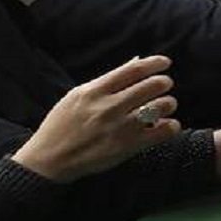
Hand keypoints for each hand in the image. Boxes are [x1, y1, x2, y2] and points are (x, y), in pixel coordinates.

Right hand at [12, 56, 179, 182]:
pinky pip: (161, 133)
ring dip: (168, 103)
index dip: (154, 63)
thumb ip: (108, 79)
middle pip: (151, 86)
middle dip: (164, 82)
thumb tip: (136, 61)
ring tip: (167, 104)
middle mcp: (109, 107)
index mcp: (95, 91)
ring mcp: (120, 127)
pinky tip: (168, 125)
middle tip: (165, 84)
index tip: (165, 62)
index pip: (134, 70)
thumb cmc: (62, 124)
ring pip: (159, 107)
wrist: (49, 159)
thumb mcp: (78, 95)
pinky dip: (170, 127)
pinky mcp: (127, 147)